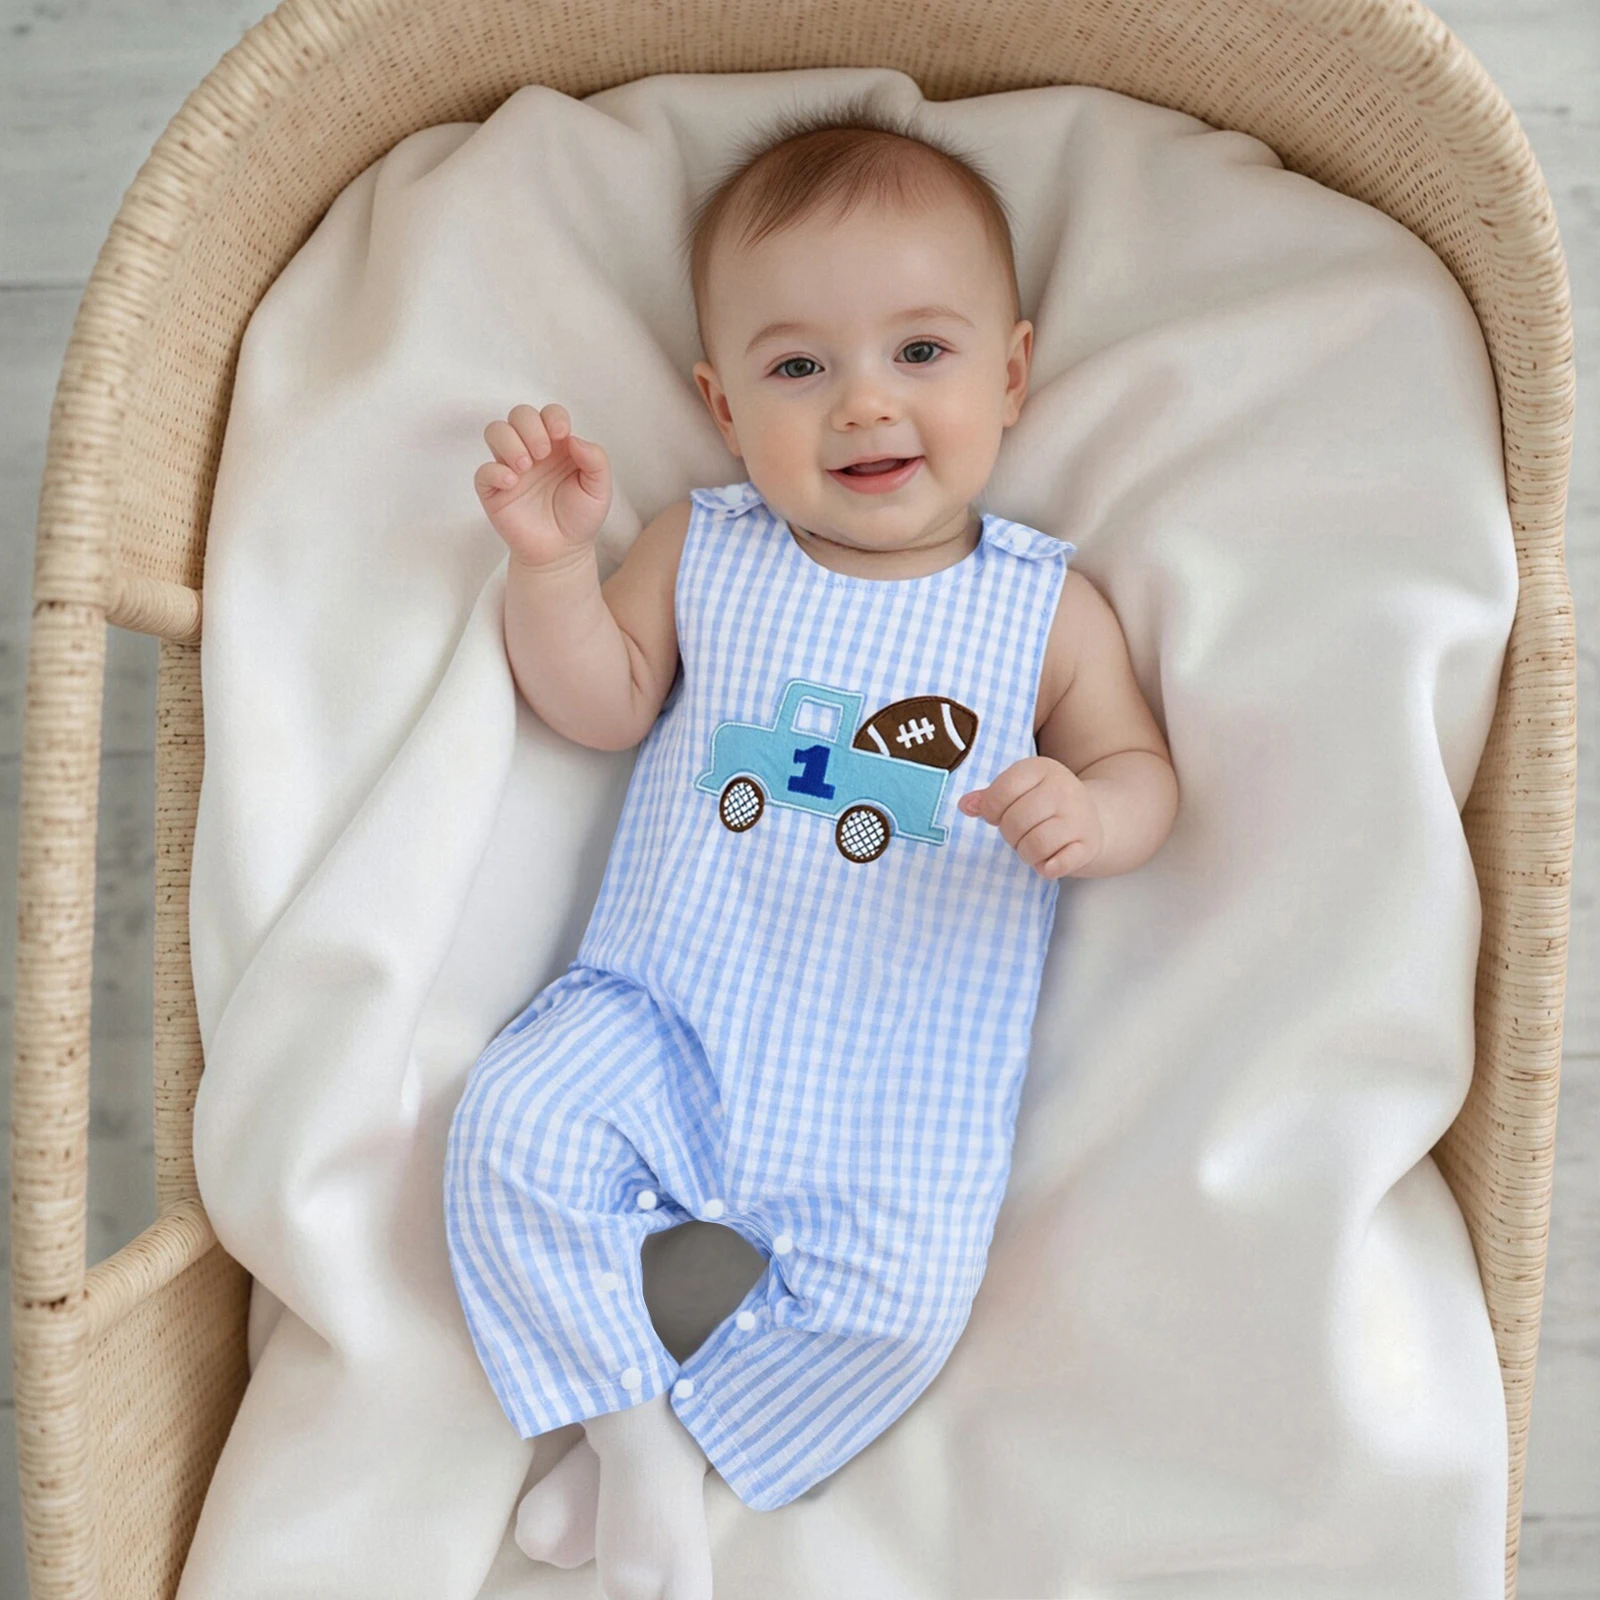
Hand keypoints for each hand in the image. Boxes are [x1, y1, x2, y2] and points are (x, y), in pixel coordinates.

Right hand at [475, 402, 610, 566]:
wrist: (563, 552)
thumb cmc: (580, 517)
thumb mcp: (599, 489)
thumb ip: (595, 460)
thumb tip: (573, 439)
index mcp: (557, 446)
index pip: (548, 414)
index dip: (552, 416)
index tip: (561, 434)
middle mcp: (531, 451)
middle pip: (519, 415)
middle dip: (529, 426)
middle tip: (543, 453)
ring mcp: (510, 468)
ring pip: (495, 432)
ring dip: (510, 441)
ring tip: (526, 466)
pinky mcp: (494, 490)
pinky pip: (483, 471)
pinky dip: (495, 471)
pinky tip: (513, 482)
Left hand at [957, 755, 1104, 878]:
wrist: (1093, 815)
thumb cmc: (1044, 804)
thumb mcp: (1018, 791)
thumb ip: (990, 797)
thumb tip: (965, 806)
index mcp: (1041, 768)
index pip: (1002, 792)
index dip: (991, 810)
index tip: (997, 816)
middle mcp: (1063, 788)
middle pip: (1015, 821)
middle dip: (1009, 835)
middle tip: (1019, 834)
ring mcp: (1079, 816)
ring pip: (1035, 844)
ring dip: (1026, 853)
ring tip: (1032, 847)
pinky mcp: (1089, 843)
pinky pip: (1057, 865)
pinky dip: (1046, 868)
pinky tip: (1048, 862)